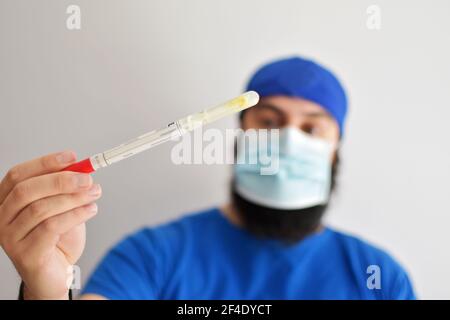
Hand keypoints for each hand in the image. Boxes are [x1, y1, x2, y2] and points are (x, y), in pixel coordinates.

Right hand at [0, 151, 101, 298]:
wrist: (57, 273)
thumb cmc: (57, 238)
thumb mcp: (62, 206)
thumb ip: (66, 188)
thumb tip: (81, 168)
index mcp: (6, 201)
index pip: (18, 175)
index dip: (45, 163)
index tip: (72, 156)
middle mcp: (1, 218)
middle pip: (26, 190)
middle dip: (61, 180)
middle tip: (87, 179)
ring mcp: (10, 238)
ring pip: (41, 209)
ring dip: (74, 198)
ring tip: (94, 194)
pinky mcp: (25, 254)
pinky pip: (51, 228)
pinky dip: (75, 215)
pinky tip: (91, 210)